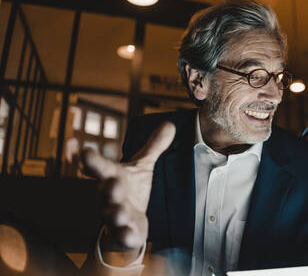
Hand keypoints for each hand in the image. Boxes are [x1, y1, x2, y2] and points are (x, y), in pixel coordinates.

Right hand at [82, 121, 175, 248]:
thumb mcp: (142, 166)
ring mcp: (115, 216)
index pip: (101, 167)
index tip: (85, 151)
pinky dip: (126, 236)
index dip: (93, 160)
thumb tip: (170, 124)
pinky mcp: (124, 233)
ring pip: (112, 215)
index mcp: (112, 177)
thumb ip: (153, 146)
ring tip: (119, 212)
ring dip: (115, 214)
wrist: (125, 223)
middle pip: (106, 192)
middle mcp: (110, 197)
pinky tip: (129, 235)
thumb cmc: (130, 190)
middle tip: (112, 184)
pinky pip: (123, 236)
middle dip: (109, 189)